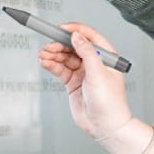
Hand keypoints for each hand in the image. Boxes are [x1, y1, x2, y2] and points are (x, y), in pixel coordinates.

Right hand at [38, 22, 131, 138]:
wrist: (104, 125)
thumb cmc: (109, 102)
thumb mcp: (98, 73)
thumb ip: (87, 53)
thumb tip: (77, 36)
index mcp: (107, 57)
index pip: (90, 36)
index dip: (75, 30)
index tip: (61, 28)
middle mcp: (95, 62)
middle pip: (74, 46)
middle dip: (60, 44)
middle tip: (48, 46)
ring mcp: (83, 72)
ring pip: (66, 57)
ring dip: (54, 55)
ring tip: (43, 55)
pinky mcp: (73, 82)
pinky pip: (61, 69)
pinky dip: (52, 65)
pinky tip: (45, 62)